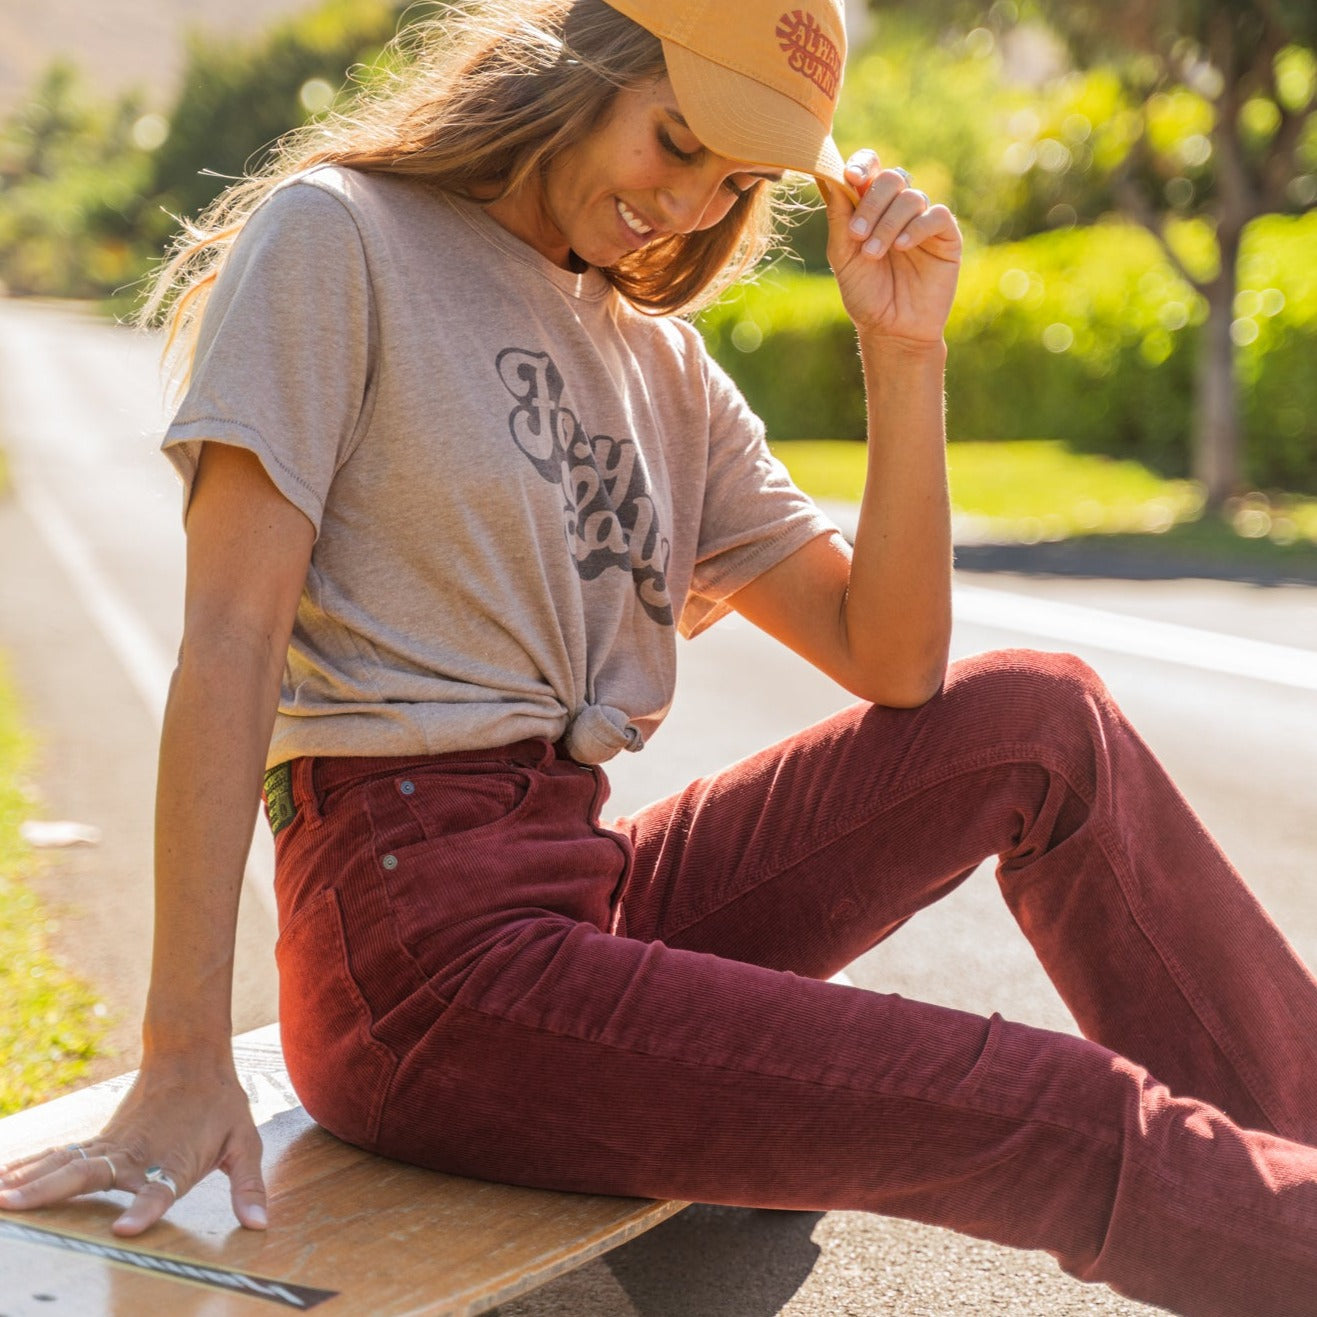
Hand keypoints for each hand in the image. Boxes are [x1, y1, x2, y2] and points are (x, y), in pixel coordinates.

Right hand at [0, 1054, 266, 1235]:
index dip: (144, 1209)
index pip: (159, 1190)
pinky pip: (62, 1155)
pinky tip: (4, 1178)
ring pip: (68, 1164)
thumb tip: (260, 1226)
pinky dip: (31, 1165)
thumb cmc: (220, 1103)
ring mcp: (114, 1147)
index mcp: (174, 1161)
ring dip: (32, 1180)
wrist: (192, 1056)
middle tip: (17, 1205)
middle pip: (93, 1176)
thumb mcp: (245, 1142)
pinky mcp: (102, 1141)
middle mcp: (137, 1155)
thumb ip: (248, 1186)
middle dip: (55, 1192)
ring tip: (0, 1197)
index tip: (124, 1230)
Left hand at [824, 150, 962, 343]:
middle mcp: (898, 208)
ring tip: (873, 254)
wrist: (891, 330)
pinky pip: (936, 216)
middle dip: (871, 204)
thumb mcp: (843, 256)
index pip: (870, 167)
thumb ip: (838, 216)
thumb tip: (825, 173)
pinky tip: (902, 247)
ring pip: (911, 198)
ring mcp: (923, 220)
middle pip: (891, 178)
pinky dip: (917, 227)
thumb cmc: (865, 294)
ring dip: (888, 224)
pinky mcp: (945, 237)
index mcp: (871, 206)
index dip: (862, 165)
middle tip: (857, 234)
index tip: (849, 177)